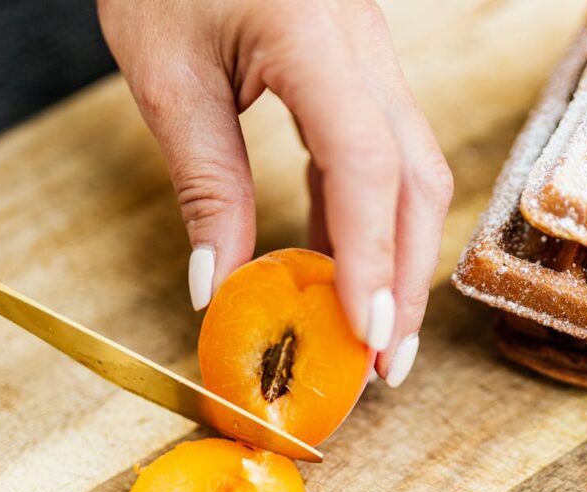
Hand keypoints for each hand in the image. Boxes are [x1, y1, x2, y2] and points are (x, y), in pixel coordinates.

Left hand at [98, 0, 452, 386]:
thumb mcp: (168, 75)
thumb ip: (205, 184)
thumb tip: (218, 286)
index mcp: (314, 34)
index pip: (365, 165)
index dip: (371, 259)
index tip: (366, 336)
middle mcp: (365, 45)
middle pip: (418, 179)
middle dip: (408, 277)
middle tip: (387, 361)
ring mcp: (371, 56)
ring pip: (413, 171)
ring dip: (397, 255)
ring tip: (370, 330)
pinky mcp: (359, 69)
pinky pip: (378, 155)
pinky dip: (364, 218)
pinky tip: (338, 264)